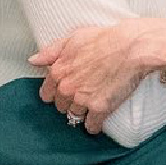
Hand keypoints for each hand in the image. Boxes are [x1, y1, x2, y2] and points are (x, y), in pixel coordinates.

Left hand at [28, 18, 165, 133]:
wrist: (132, 47)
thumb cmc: (105, 39)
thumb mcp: (73, 38)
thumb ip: (51, 51)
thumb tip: (33, 60)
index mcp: (58, 70)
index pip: (47, 93)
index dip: (56, 93)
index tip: (65, 92)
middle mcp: (67, 88)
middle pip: (61, 106)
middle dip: (70, 102)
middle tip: (83, 95)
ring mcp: (82, 100)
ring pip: (75, 116)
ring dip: (82, 113)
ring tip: (93, 105)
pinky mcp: (99, 109)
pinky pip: (91, 126)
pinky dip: (94, 125)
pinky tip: (99, 120)